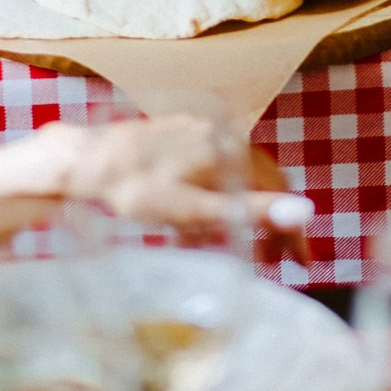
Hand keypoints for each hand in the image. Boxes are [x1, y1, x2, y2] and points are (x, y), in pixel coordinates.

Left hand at [34, 118, 311, 264]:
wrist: (86, 161)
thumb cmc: (137, 190)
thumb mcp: (195, 210)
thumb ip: (250, 212)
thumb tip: (304, 212)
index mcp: (230, 149)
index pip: (279, 192)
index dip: (292, 230)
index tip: (301, 261)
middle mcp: (220, 132)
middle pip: (261, 181)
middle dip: (271, 221)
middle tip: (274, 260)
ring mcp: (198, 129)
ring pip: (237, 173)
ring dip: (246, 207)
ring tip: (240, 243)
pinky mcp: (178, 132)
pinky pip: (215, 164)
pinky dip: (224, 191)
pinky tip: (208, 213)